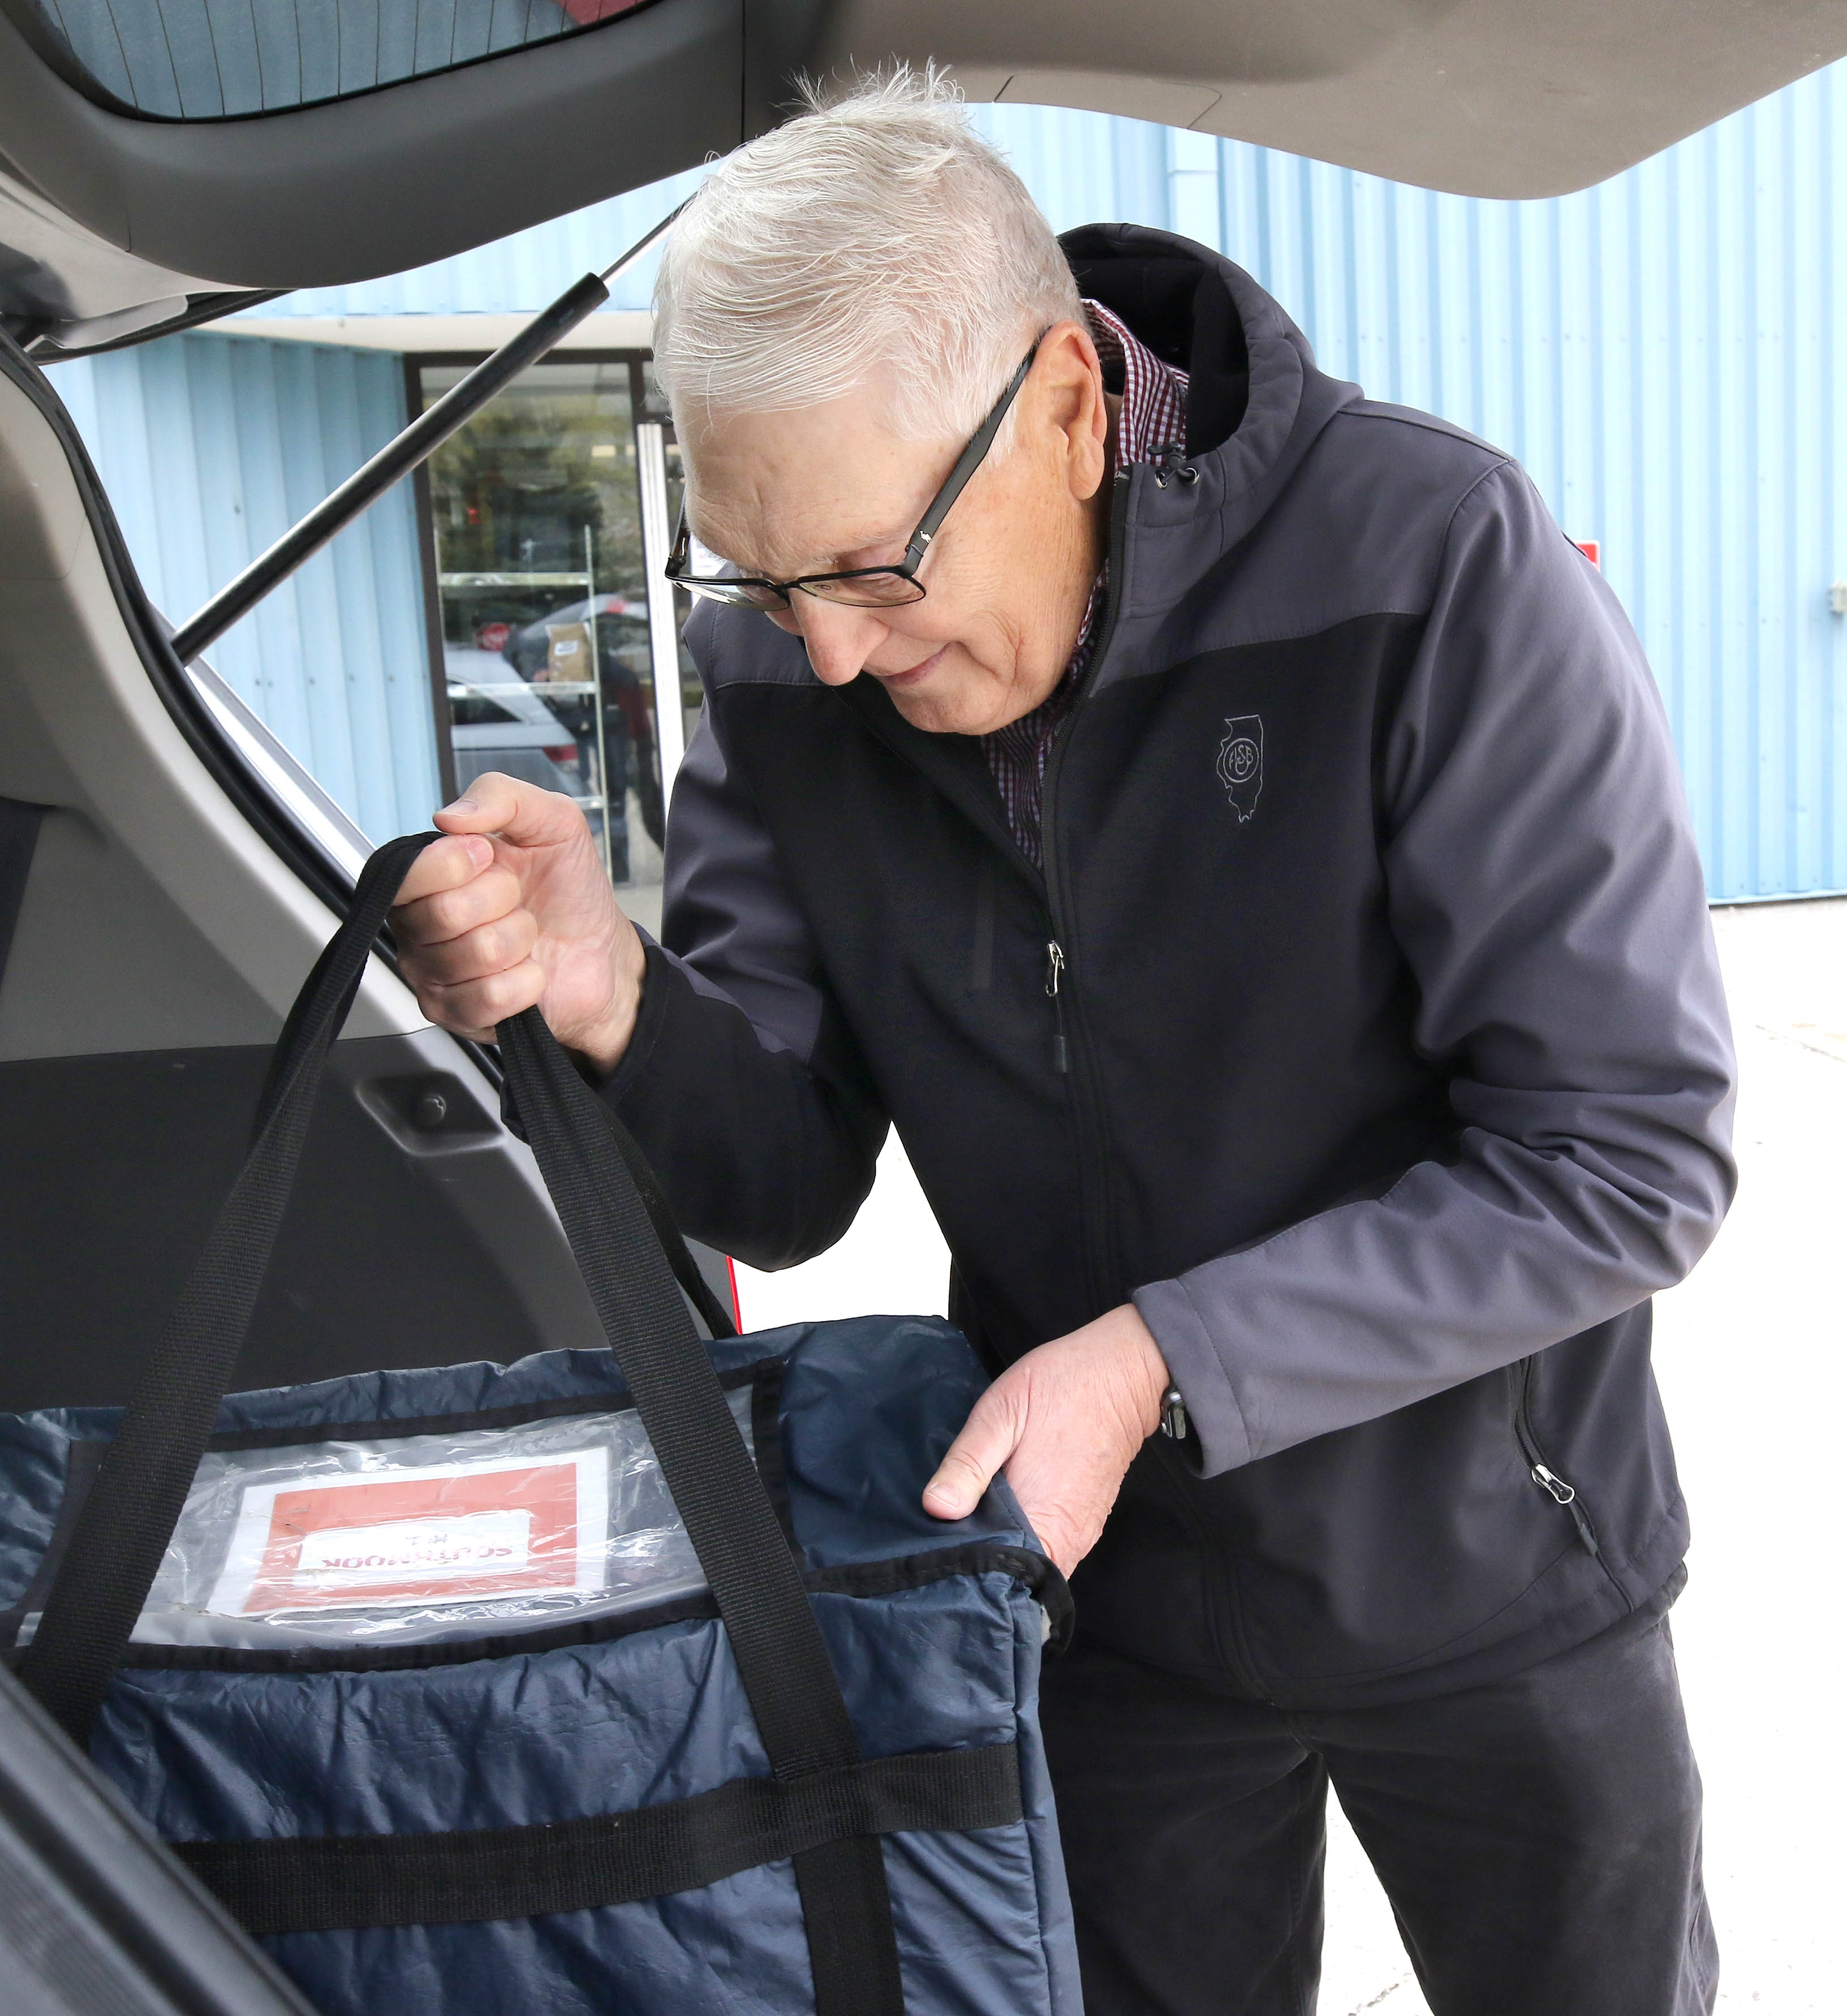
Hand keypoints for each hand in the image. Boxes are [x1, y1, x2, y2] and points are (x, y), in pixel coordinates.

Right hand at [392, 774, 646, 1070]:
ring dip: (519, 941)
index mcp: (428, 875)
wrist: (602, 954)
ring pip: (472, 955)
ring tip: (526, 936)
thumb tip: (448, 816)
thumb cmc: (569, 891)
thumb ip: (501, 796)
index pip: (409, 872)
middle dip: (503, 901)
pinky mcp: (455, 1013)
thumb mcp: (553, 822)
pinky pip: (485, 997)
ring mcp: (432, 972)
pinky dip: (524, 982)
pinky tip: (528, 972)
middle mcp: (419, 923)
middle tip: (518, 901)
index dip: (458, 863)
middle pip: (442, 914)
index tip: (492, 856)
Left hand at [923, 1305, 1169, 1575]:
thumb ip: (968, 1464)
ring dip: (1002, 1557)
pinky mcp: (1085, 1522)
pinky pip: (1050, 1550)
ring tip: (966, 1532)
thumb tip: (936, 1508)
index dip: (966, 1578)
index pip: (1000, 1583)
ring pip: (1034, 1569)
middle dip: (979, 1571)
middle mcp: (1066, 1539)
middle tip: (942, 1548)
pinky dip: (1023, 1543)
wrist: (1122, 1372)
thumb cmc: (1062, 1388)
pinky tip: (998, 1518)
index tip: (937, 1564)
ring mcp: (1079, 1534)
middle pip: (1017, 1584)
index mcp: (1042, 1520)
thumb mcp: (1000, 1414)